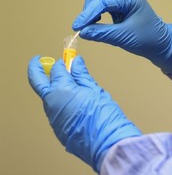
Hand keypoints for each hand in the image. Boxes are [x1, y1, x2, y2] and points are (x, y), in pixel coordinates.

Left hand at [28, 56, 140, 171]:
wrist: (105, 142)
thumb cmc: (102, 115)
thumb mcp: (94, 90)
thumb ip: (82, 75)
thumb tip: (76, 61)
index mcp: (61, 89)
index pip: (56, 70)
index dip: (62, 63)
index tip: (68, 60)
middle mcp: (51, 102)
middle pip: (38, 81)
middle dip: (36, 68)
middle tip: (38, 60)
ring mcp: (52, 116)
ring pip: (47, 97)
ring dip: (52, 88)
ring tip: (68, 85)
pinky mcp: (56, 126)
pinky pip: (54, 109)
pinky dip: (59, 102)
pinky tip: (72, 102)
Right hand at [72, 0, 171, 73]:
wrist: (161, 44)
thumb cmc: (148, 39)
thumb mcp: (124, 37)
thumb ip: (102, 34)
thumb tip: (82, 32)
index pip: (103, 0)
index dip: (88, 13)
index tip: (77, 27)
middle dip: (89, 4)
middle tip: (85, 23)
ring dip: (92, 6)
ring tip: (91, 23)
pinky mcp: (120, 5)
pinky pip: (103, 2)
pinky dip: (96, 10)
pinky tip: (97, 22)